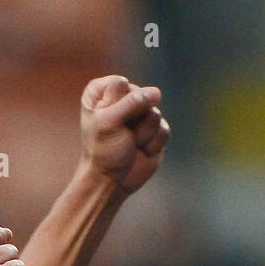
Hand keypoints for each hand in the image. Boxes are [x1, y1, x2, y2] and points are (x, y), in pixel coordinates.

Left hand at [80, 75, 169, 194]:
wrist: (111, 181)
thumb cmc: (103, 151)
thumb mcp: (109, 123)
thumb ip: (131, 103)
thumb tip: (156, 92)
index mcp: (100, 92)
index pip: (120, 83)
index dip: (117, 104)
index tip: (106, 121)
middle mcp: (120, 98)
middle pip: (142, 95)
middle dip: (133, 119)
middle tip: (119, 135)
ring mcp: (139, 112)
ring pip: (155, 112)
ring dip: (142, 134)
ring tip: (129, 143)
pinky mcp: (154, 128)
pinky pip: (164, 129)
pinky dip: (152, 143)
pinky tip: (141, 150)